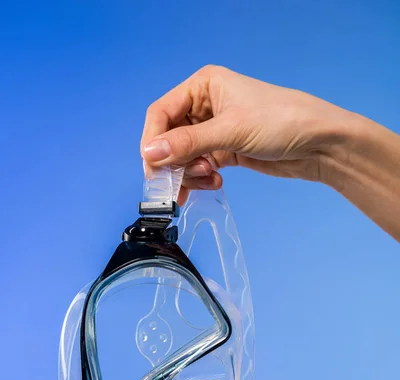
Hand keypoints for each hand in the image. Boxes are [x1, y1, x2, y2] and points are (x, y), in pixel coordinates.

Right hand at [141, 65, 347, 198]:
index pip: (161, 113)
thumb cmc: (281, 121)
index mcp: (203, 86)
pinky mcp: (224, 151)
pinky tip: (214, 184)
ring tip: (209, 179)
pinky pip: (199, 167)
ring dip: (189, 173)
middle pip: (169, 138)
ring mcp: (214, 130)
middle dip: (173, 162)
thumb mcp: (231, 130)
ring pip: (182, 157)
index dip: (153, 140)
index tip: (153, 167)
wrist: (318, 144)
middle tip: (178, 183)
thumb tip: (149, 154)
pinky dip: (200, 179)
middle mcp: (205, 107)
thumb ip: (188, 143)